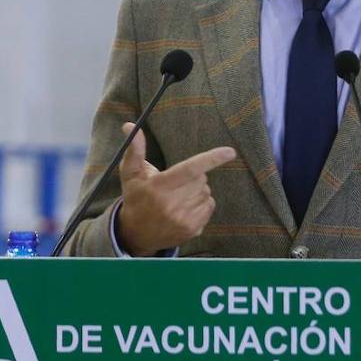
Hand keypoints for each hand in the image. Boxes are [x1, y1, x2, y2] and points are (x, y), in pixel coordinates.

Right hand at [114, 122, 234, 255]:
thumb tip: (130, 126)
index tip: (230, 151)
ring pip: (206, 192)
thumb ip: (135, 150)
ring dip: (196, 190)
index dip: (211, 159)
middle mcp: (173, 205)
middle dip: (192, 176)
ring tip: (177, 197)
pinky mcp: (193, 229)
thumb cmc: (136, 198)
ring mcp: (184, 219)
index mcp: (159, 188)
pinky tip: (185, 207)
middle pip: (200, 179)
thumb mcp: (130, 174)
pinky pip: (209, 205)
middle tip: (175, 183)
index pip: (190, 169)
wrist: (137, 234)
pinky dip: (201, 202)